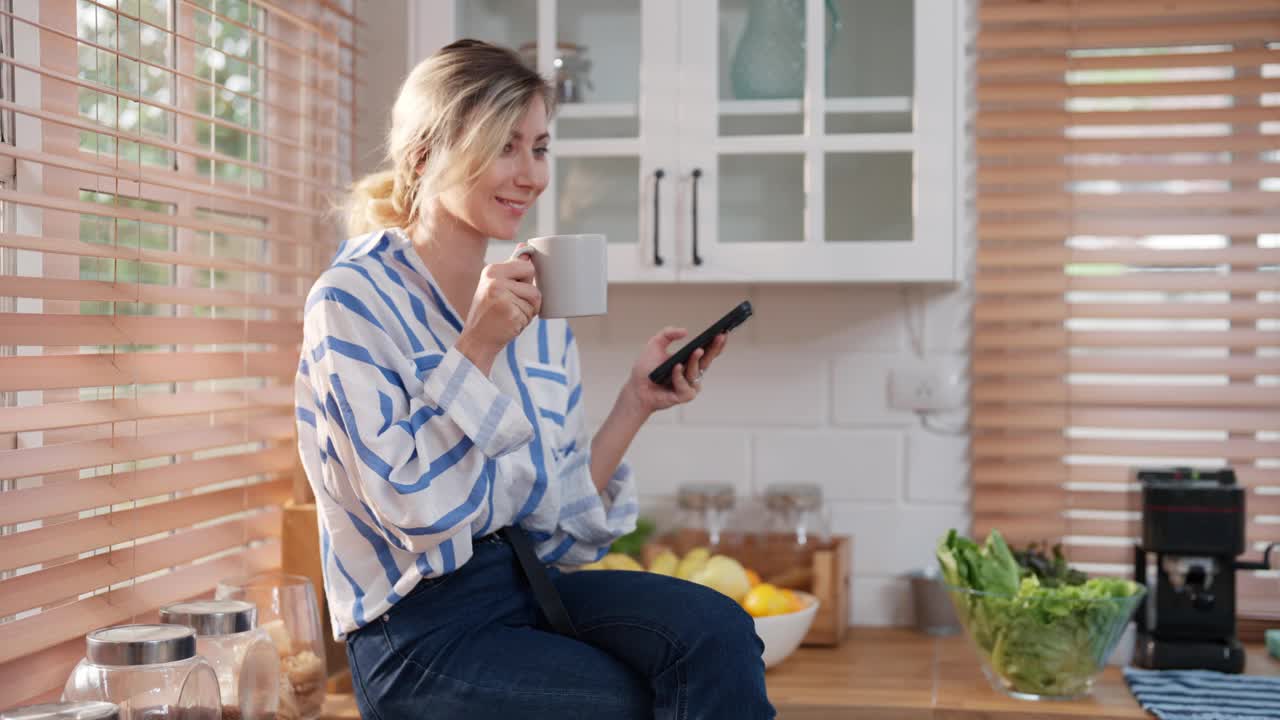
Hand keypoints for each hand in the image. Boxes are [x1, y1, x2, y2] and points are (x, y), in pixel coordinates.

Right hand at [455, 246, 540, 373]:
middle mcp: (494, 280)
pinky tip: (509, 323)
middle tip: (511, 306)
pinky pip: (531, 313)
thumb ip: (511, 268)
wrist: (476, 340)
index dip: (526, 282)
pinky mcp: (509, 312)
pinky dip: (524, 321)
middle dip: (530, 298)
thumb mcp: (495, 286)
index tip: (513, 292)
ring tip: (509, 315)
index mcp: (491, 270)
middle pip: (534, 283)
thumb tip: (525, 247)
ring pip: (535, 299)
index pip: (527, 266)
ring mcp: (501, 296)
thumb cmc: (489, 314)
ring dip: (527, 311)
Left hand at [620, 326, 728, 415]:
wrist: (637, 388)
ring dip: (695, 360)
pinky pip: (685, 385)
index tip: (723, 332)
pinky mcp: (684, 396)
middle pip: (707, 360)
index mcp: (689, 361)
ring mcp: (690, 385)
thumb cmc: (646, 368)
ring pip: (696, 371)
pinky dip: (679, 376)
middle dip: (715, 347)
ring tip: (697, 349)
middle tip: (720, 336)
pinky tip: (676, 367)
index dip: (716, 343)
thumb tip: (686, 332)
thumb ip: (668, 334)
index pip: (707, 352)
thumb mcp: (655, 344)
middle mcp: (692, 373)